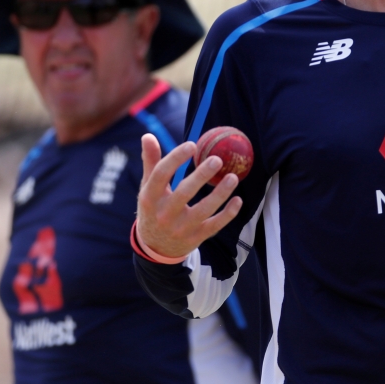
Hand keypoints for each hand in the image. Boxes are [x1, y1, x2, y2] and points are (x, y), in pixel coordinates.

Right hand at [137, 134, 243, 258]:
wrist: (154, 247)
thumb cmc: (153, 208)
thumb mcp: (147, 188)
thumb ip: (150, 162)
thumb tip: (148, 136)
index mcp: (150, 197)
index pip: (161, 175)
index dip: (176, 158)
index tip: (192, 145)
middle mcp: (164, 213)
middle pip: (184, 193)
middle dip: (201, 176)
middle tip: (217, 159)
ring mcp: (181, 228)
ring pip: (203, 210)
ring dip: (220, 194)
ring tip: (232, 177)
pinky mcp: (195, 238)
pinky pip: (214, 226)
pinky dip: (228, 214)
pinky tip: (238, 200)